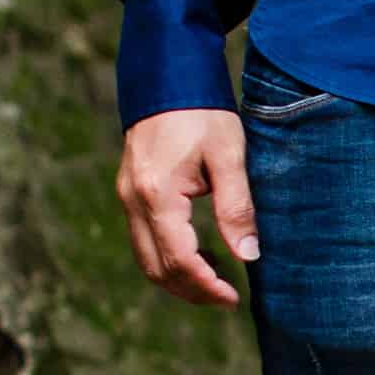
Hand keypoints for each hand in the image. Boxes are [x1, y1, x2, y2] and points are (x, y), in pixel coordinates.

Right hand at [116, 107, 256, 306]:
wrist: (168, 77)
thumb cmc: (203, 113)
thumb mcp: (229, 156)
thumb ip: (237, 207)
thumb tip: (248, 256)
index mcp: (157, 194)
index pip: (179, 260)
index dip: (207, 286)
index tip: (234, 297)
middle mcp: (133, 200)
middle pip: (155, 268)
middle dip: (191, 290)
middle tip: (228, 297)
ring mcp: (126, 196)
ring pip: (145, 258)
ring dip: (179, 278)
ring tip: (218, 280)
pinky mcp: (130, 192)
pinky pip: (144, 240)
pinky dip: (169, 257)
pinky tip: (201, 253)